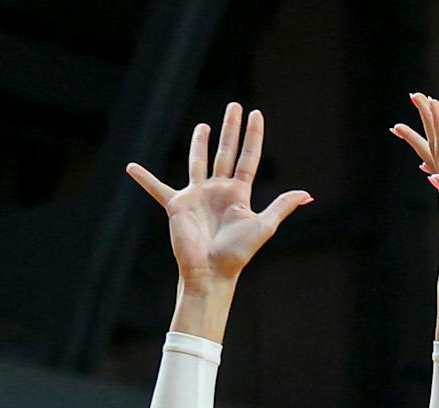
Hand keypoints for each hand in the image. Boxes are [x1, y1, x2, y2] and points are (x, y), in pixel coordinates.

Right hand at [127, 104, 311, 288]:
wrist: (211, 270)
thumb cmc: (238, 252)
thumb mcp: (264, 226)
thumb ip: (281, 206)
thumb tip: (307, 195)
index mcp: (239, 193)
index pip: (248, 157)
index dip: (253, 136)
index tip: (256, 114)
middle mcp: (219, 190)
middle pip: (225, 152)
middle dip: (230, 129)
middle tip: (234, 106)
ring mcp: (197, 195)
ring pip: (198, 161)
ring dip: (200, 143)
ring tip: (203, 126)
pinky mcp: (177, 204)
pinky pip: (157, 188)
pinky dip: (144, 179)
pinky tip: (131, 167)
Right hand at [391, 92, 438, 290]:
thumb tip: (436, 177)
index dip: (438, 125)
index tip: (429, 101)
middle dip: (429, 121)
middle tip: (416, 95)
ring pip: (434, 159)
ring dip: (420, 140)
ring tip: (397, 126)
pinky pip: (435, 176)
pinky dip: (426, 163)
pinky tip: (421, 162)